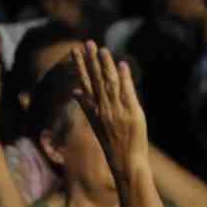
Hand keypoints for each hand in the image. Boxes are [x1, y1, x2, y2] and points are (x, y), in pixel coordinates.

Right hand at [71, 42, 150, 179]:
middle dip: (91, 60)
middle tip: (87, 43)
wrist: (126, 163)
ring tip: (103, 50)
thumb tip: (74, 91)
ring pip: (110, 84)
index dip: (80, 66)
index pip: (85, 83)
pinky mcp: (132, 114)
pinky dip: (125, 79)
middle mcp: (104, 109)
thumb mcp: (95, 124)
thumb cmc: (112, 144)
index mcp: (94, 110)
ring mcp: (117, 111)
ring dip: (106, 66)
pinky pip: (127, 93)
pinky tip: (122, 65)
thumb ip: (85, 105)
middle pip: (96, 81)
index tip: (75, 51)